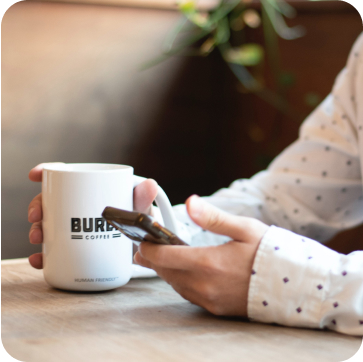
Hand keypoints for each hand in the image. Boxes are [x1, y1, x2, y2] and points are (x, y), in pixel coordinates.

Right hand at [28, 163, 157, 268]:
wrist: (141, 243)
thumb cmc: (138, 217)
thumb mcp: (139, 207)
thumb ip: (143, 197)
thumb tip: (151, 185)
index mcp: (90, 189)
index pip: (66, 177)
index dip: (47, 173)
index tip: (34, 175)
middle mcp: (77, 206)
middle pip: (51, 201)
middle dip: (37, 207)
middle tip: (36, 218)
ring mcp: (74, 227)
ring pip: (48, 225)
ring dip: (37, 231)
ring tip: (37, 239)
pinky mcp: (74, 247)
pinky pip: (54, 251)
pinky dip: (43, 256)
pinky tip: (38, 260)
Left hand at [134, 195, 268, 316]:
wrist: (294, 285)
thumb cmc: (270, 253)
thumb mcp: (244, 228)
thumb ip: (213, 217)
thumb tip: (190, 202)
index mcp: (209, 263)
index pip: (164, 257)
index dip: (148, 248)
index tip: (143, 239)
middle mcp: (205, 285)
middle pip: (166, 272)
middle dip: (153, 259)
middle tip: (145, 248)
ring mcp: (210, 300)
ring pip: (175, 284)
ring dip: (166, 270)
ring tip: (161, 258)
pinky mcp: (216, 308)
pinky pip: (189, 294)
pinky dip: (180, 282)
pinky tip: (184, 272)